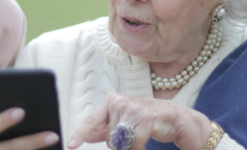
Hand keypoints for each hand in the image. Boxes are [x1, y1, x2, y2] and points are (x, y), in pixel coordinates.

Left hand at [67, 93, 211, 149]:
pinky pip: (134, 143)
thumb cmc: (148, 119)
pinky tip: (145, 143)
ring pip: (120, 142)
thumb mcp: (124, 123)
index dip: (80, 133)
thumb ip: (105, 129)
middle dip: (120, 144)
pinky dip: (139, 148)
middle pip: (109, 137)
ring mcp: (133, 109)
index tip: (71, 144)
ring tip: (141, 138)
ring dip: (131, 147)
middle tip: (134, 136)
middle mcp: (120, 102)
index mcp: (112, 101)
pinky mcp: (145, 118)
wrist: (175, 118)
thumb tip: (87, 136)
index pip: (92, 120)